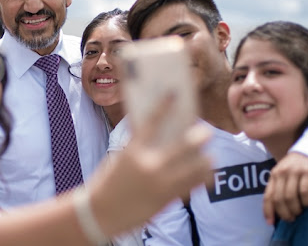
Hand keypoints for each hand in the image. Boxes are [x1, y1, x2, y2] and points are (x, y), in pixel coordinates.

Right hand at [88, 96, 211, 235]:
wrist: (100, 213)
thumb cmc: (108, 182)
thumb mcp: (121, 158)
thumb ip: (141, 146)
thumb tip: (165, 133)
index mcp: (133, 151)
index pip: (152, 121)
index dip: (165, 105)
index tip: (175, 93)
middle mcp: (150, 165)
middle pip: (188, 144)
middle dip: (201, 135)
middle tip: (205, 132)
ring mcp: (162, 183)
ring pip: (199, 167)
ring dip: (206, 159)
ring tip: (207, 156)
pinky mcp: (168, 199)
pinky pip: (194, 185)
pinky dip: (202, 177)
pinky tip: (203, 173)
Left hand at [263, 152, 307, 223]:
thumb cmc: (294, 166)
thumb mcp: (282, 173)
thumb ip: (278, 187)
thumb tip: (275, 208)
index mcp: (273, 175)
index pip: (267, 196)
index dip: (268, 211)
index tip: (270, 223)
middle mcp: (281, 173)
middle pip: (279, 198)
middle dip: (284, 212)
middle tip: (290, 219)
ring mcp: (294, 172)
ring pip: (290, 196)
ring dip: (295, 208)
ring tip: (299, 212)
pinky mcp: (307, 172)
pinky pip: (304, 191)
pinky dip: (305, 201)